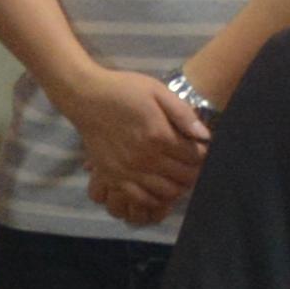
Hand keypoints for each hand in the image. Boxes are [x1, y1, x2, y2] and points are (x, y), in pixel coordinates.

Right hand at [60, 66, 205, 229]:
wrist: (84, 96)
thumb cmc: (123, 90)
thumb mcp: (156, 90)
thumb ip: (182, 113)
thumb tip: (205, 136)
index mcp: (159, 135)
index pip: (195, 156)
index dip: (204, 154)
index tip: (202, 149)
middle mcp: (146, 158)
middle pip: (184, 176)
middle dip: (195, 171)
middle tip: (193, 164)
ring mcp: (128, 170)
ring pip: (166, 191)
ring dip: (178, 186)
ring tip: (178, 175)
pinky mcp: (113, 176)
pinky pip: (141, 198)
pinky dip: (156, 198)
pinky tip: (159, 187)